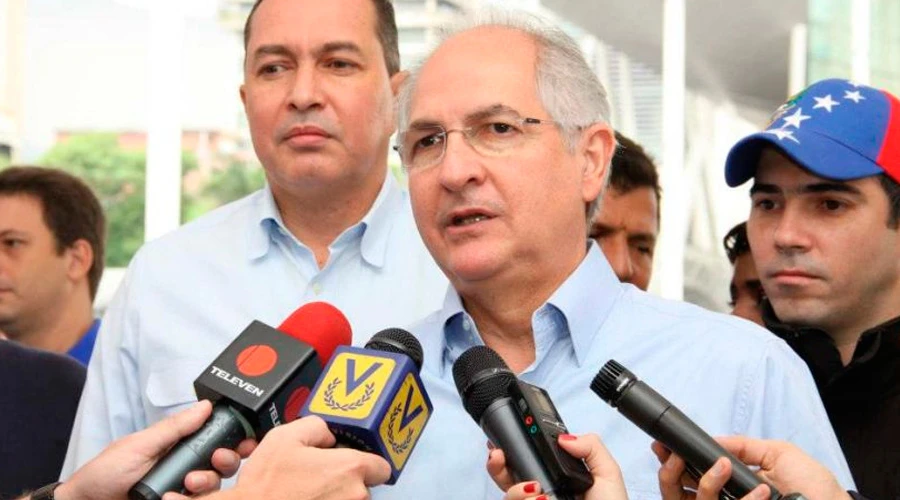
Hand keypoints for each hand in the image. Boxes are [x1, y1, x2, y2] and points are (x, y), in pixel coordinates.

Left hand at [55, 400, 254, 499]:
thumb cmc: (104, 474)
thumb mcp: (140, 445)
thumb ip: (174, 427)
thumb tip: (205, 406)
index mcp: (177, 446)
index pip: (214, 439)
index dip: (233, 439)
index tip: (245, 440)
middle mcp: (184, 468)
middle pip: (222, 463)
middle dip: (226, 460)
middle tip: (217, 459)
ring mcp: (181, 490)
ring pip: (214, 486)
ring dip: (208, 482)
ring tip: (188, 484)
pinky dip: (194, 499)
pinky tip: (177, 498)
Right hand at [201, 415, 391, 499]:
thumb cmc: (266, 485)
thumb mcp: (286, 436)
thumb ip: (317, 427)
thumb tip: (327, 435)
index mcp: (350, 468)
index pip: (382, 466)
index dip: (366, 461)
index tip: (354, 461)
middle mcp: (355, 495)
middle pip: (364, 485)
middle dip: (346, 479)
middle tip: (321, 476)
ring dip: (336, 495)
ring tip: (308, 491)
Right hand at [486, 433, 627, 499]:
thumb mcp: (607, 474)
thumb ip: (591, 447)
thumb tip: (564, 437)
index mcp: (558, 478)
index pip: (529, 461)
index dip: (513, 450)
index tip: (506, 442)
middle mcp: (542, 494)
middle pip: (507, 477)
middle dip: (497, 464)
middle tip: (499, 455)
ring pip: (509, 496)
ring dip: (516, 489)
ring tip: (536, 489)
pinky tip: (540, 499)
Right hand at [653, 437, 850, 499]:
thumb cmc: (815, 488)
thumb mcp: (779, 454)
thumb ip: (743, 446)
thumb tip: (711, 441)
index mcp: (728, 489)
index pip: (685, 481)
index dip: (668, 465)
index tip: (661, 447)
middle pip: (675, 496)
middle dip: (670, 474)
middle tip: (679, 457)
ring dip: (706, 483)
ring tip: (725, 467)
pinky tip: (763, 492)